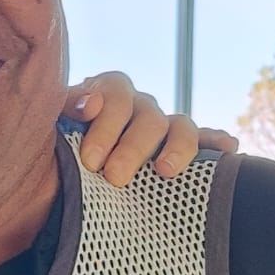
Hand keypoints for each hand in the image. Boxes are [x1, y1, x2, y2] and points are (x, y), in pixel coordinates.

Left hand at [62, 73, 237, 184]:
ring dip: (176, 147)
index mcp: (105, 97)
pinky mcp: (179, 152)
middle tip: (112, 177)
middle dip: (131, 147)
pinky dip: (217, 144)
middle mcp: (137, 109)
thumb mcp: (46, 132)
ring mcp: (162, 130)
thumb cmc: (51, 157)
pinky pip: (207, 141)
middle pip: (147, 115)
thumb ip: (60, 112)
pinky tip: (228, 150)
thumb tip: (86, 104)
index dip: (107, 113)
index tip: (90, 152)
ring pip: (179, 126)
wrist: (55, 185)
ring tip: (165, 171)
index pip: (115, 89)